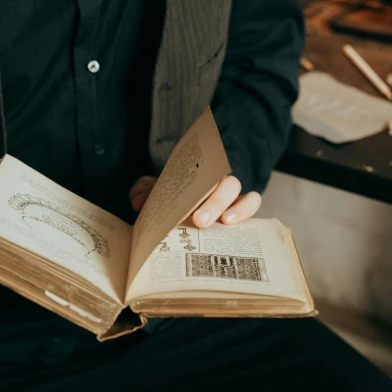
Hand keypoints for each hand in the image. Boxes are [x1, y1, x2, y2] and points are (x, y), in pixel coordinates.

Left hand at [129, 175, 261, 226]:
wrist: (183, 205)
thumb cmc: (171, 196)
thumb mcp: (154, 191)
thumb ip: (143, 191)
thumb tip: (139, 201)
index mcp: (195, 173)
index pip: (202, 167)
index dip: (197, 178)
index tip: (188, 194)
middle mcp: (215, 181)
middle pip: (221, 183)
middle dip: (213, 202)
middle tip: (200, 220)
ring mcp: (230, 195)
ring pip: (241, 193)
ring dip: (234, 208)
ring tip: (223, 223)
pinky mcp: (240, 209)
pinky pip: (252, 203)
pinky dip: (246, 210)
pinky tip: (231, 225)